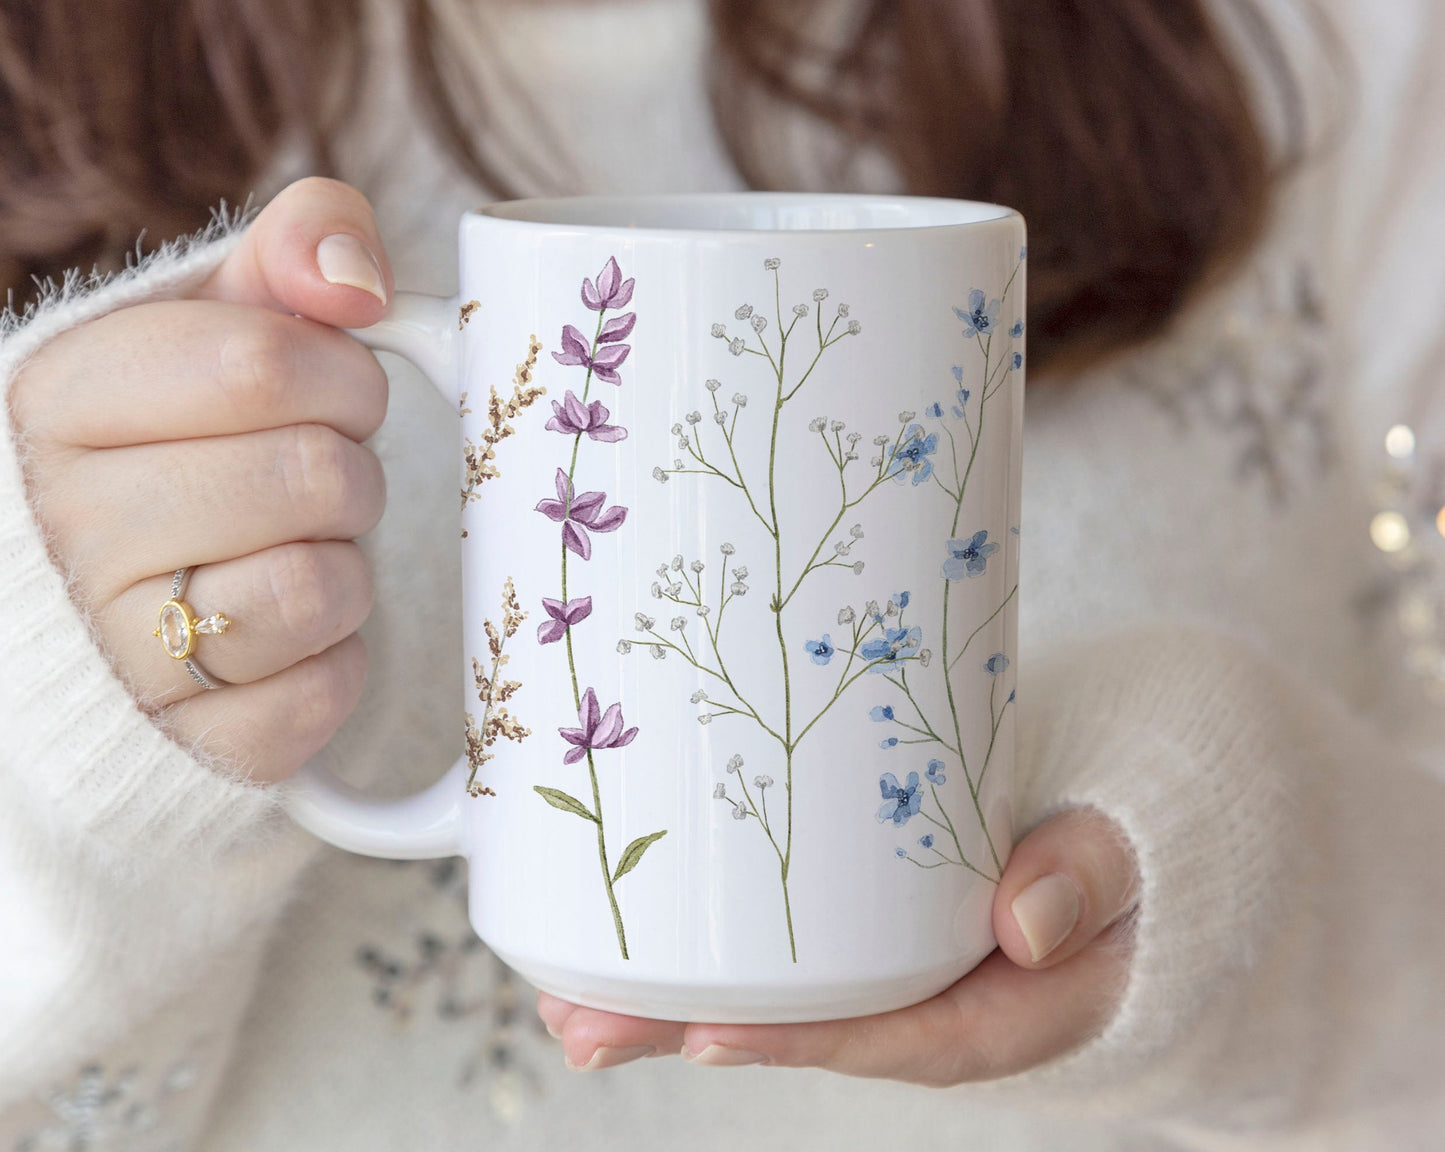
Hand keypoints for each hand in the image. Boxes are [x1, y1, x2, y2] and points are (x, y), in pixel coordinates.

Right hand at [7, 178, 394, 780]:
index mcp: (55, 402)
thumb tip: (353, 274)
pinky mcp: (195, 743)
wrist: (121, 610)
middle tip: (312, 481)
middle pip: (312, 474)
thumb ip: (289, 252)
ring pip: (324, 585)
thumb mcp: (217, 322)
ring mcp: (120, 653)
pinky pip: (328, 689)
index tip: (333, 391)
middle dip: (351, 470)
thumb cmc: (187, 447)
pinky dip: (336, 659)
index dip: (341, 374)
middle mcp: (67, 531)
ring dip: (345, 565)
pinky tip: (284, 638)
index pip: (261, 361)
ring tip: (290, 554)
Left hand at [538, 806, 1140, 1081]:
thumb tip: (1028, 923)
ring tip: (560, 991)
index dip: (794, 1039)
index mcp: (991, 1007)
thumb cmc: (1119, 853)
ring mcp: (881, 963)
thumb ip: (1091, 876)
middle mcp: (921, 999)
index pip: (886, 1034)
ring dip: (663, 994)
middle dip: (682, 1028)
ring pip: (768, 990)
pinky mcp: (856, 925)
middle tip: (579, 1025)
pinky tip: (619, 934)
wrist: (1118, 839)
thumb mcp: (1128, 860)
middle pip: (798, 1026)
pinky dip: (699, 947)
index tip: (703, 1034)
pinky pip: (776, 946)